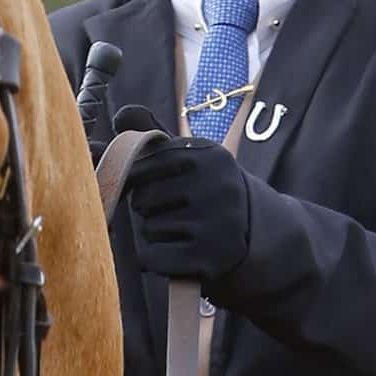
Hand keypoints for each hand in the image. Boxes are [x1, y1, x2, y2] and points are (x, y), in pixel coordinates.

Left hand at [123, 137, 251, 283]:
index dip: (135, 179)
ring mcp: (215, 226)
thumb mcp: (188, 158)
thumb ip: (153, 136)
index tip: (145, 184)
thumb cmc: (205, 190)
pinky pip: (152, 258)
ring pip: (148, 230)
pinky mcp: (209, 260)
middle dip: (149, 209)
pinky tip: (179, 252)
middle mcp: (216, 187)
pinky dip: (156, 259)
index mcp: (208, 155)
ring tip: (184, 231)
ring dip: (156, 234)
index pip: (142, 164)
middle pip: (142, 200)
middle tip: (175, 211)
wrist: (254, 232)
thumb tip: (121, 115)